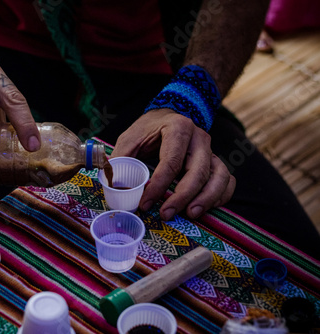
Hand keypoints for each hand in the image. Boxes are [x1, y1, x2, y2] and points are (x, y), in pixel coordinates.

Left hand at [111, 109, 235, 220]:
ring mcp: (211, 150)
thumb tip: (112, 184)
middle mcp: (199, 138)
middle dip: (183, 196)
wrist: (168, 116)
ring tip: (191, 215)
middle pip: (198, 171)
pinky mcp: (215, 162)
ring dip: (207, 199)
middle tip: (167, 214)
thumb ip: (121, 159)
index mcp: (178, 128)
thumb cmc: (148, 130)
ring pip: (219, 176)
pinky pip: (226, 181)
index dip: (158, 186)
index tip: (145, 204)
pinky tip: (204, 209)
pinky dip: (220, 196)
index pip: (171, 161)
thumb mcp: (130, 138)